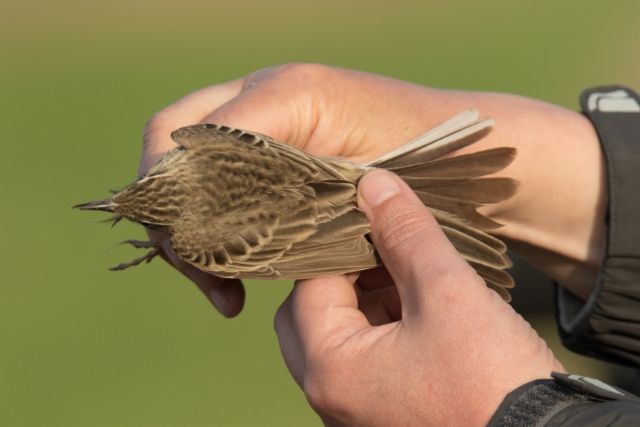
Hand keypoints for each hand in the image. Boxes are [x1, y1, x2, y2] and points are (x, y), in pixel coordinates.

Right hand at [141, 64, 604, 315]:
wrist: (467, 161)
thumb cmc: (428, 165)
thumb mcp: (357, 181)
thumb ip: (284, 190)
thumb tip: (206, 227)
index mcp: (285, 94)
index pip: (185, 135)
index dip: (173, 196)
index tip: (192, 255)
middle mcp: (264, 98)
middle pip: (173, 146)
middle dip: (175, 214)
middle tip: (204, 275)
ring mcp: (269, 122)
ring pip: (193, 171)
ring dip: (195, 230)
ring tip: (225, 291)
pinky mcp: (279, 154)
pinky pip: (225, 186)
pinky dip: (221, 231)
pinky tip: (241, 277)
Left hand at [273, 169, 564, 426]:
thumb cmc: (493, 379)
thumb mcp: (447, 292)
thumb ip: (405, 234)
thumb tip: (373, 185)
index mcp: (331, 368)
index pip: (310, 285)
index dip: (339, 244)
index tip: (373, 220)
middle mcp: (330, 397)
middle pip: (311, 315)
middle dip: (346, 275)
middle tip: (385, 249)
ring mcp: (354, 412)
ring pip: (338, 339)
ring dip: (366, 301)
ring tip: (410, 276)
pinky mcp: (382, 417)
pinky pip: (363, 364)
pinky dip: (381, 330)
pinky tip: (420, 310)